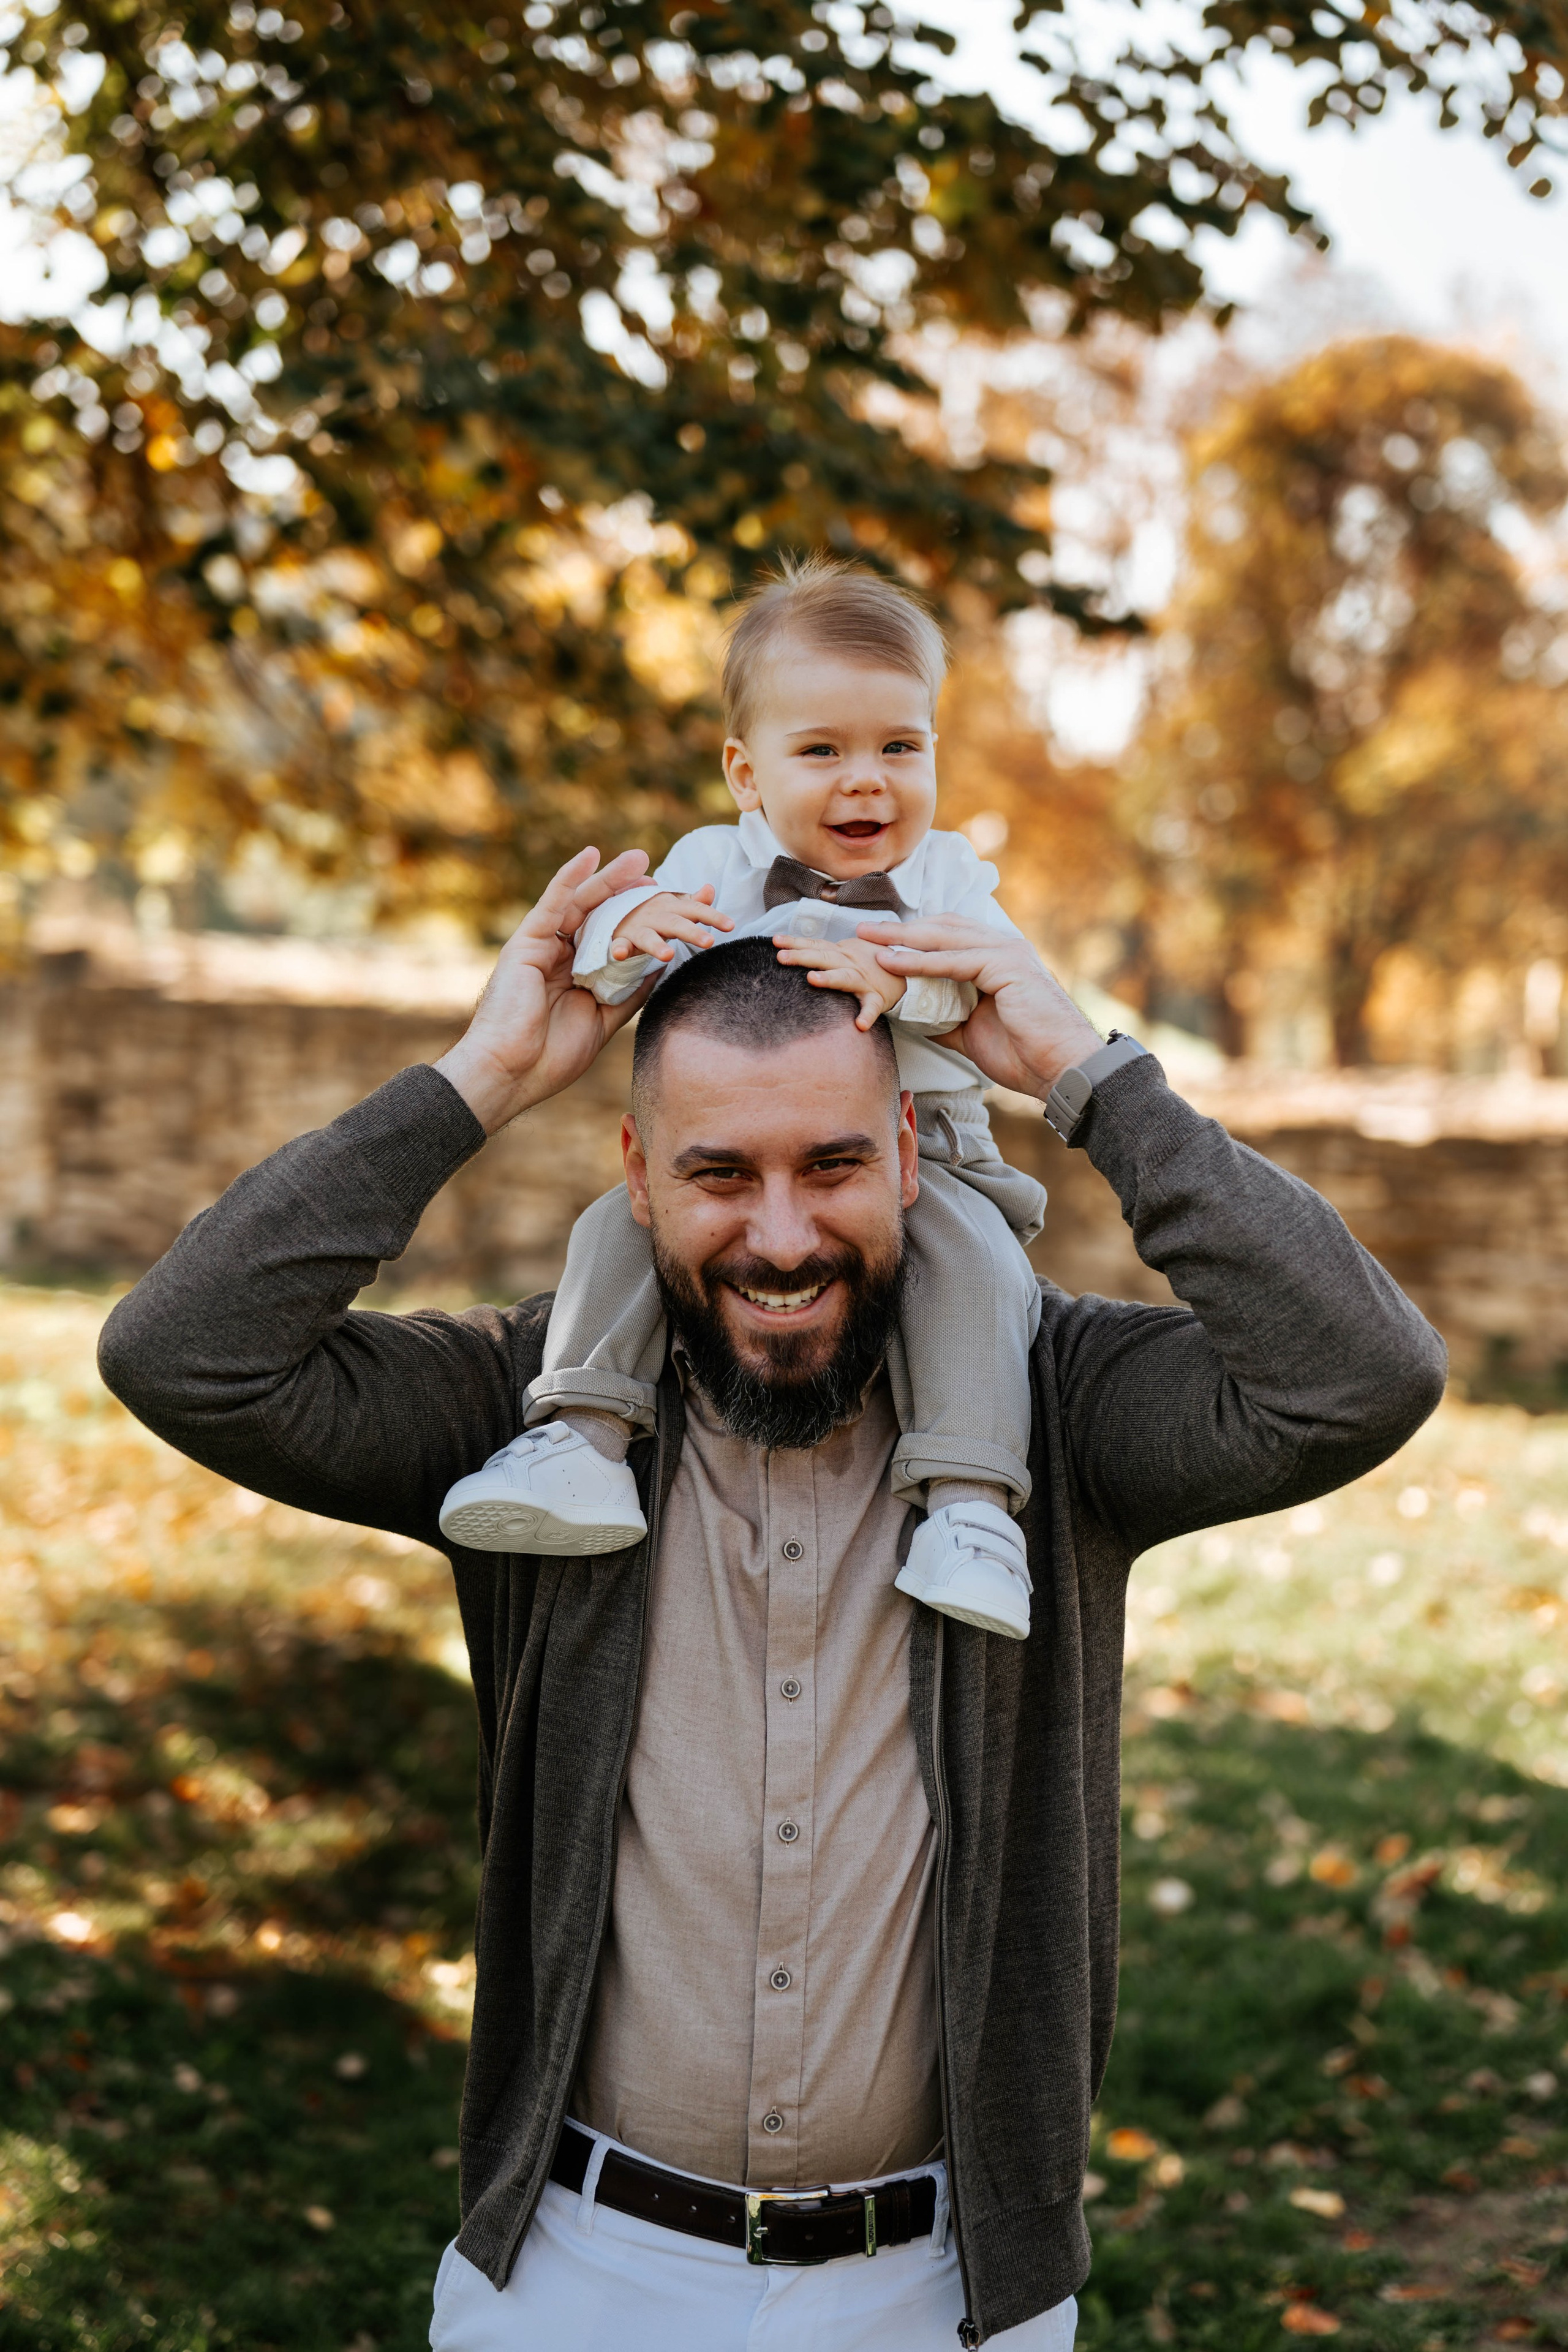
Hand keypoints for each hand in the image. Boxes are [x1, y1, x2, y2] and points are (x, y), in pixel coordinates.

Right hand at [435, 847, 655, 1133]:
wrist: (513, 1071)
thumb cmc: (552, 1055)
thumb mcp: (603, 1020)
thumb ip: (629, 992)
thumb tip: (659, 965)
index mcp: (578, 974)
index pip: (613, 938)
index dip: (639, 920)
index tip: (668, 905)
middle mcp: (560, 955)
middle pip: (599, 916)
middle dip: (628, 892)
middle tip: (656, 871)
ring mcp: (543, 947)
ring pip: (580, 904)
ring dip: (608, 878)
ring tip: (639, 858)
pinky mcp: (527, 942)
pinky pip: (551, 904)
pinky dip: (570, 878)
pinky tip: (591, 856)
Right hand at [611, 885, 733, 962]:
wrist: (614, 908)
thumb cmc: (653, 911)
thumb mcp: (673, 905)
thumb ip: (694, 902)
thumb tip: (710, 889)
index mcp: (671, 906)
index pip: (695, 909)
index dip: (713, 917)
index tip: (730, 926)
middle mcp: (655, 915)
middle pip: (675, 924)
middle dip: (691, 932)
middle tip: (709, 942)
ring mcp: (637, 927)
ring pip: (648, 937)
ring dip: (657, 945)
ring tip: (668, 956)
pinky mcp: (622, 939)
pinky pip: (619, 945)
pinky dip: (618, 949)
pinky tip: (619, 954)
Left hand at [773, 930, 908, 1030]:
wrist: (906, 970)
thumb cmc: (871, 962)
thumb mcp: (849, 951)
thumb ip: (826, 949)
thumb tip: (798, 944)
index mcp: (841, 953)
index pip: (815, 945)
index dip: (795, 942)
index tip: (775, 941)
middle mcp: (850, 963)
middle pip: (823, 957)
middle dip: (801, 956)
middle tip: (781, 957)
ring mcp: (863, 980)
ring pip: (845, 977)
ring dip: (829, 978)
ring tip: (812, 980)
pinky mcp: (877, 997)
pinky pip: (872, 1007)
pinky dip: (866, 1015)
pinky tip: (859, 1026)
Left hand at [856, 916, 1100, 1098]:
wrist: (1061, 1070)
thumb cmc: (1024, 1055)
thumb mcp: (972, 1034)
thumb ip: (944, 1020)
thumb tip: (913, 1019)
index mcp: (998, 958)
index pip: (948, 935)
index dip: (913, 936)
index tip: (878, 941)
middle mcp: (1004, 947)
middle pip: (943, 928)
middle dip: (901, 929)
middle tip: (865, 930)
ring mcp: (1007, 953)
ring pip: (946, 939)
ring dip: (904, 939)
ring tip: (871, 939)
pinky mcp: (1008, 967)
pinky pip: (955, 961)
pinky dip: (922, 962)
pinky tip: (894, 962)